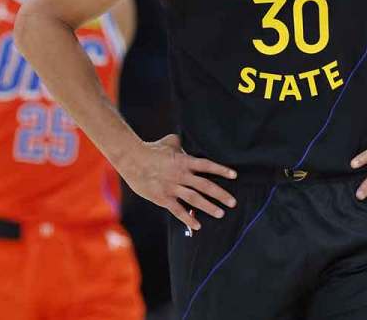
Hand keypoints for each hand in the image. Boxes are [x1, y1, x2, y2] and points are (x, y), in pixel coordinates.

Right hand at [119, 134, 236, 231]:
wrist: (131, 159)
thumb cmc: (150, 149)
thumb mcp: (168, 142)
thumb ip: (180, 143)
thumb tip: (184, 141)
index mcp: (184, 161)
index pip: (207, 165)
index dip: (221, 170)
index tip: (234, 175)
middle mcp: (181, 175)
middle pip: (205, 185)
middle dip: (221, 194)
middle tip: (233, 202)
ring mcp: (172, 187)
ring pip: (194, 199)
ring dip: (209, 207)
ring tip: (221, 213)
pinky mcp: (162, 198)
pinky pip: (177, 210)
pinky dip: (188, 218)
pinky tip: (197, 225)